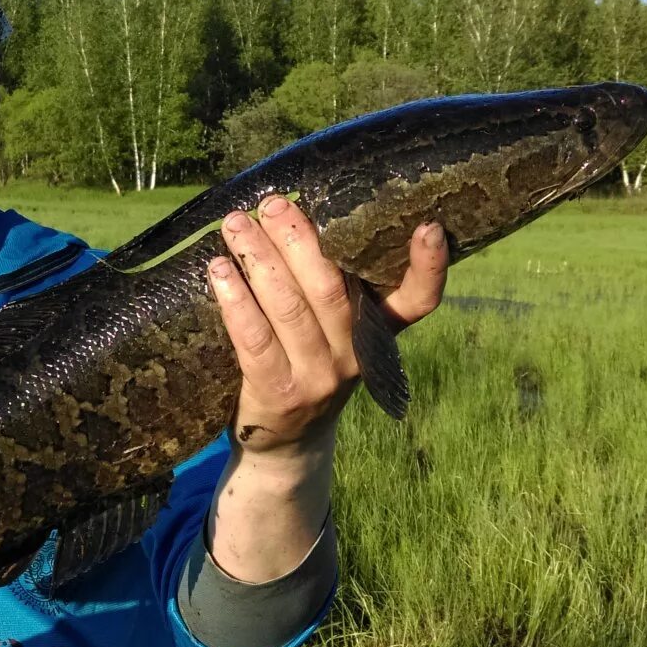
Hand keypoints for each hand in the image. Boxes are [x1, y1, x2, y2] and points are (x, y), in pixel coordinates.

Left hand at [210, 194, 448, 455]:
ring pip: (289, 306)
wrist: (284, 442)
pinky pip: (254, 338)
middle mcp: (354, 355)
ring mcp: (319, 377)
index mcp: (377, 332)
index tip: (428, 226)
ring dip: (259, 259)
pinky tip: (218, 270)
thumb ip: (329, 286)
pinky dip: (235, 299)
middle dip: (299, 239)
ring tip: (236, 224)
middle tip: (272, 203)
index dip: (428, 266)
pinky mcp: (279, 393)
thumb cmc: (306, 366)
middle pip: (332, 288)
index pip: (418, 301)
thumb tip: (293, 210)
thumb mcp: (335, 333)